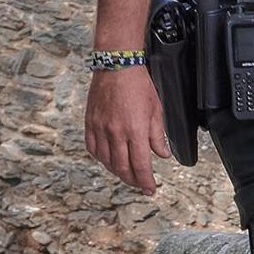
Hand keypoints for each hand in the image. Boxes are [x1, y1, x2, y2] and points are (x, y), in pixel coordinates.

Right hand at [84, 66, 169, 194]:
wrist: (117, 65)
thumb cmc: (138, 84)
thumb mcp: (156, 110)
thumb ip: (158, 135)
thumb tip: (162, 154)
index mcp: (135, 130)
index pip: (141, 165)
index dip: (146, 181)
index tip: (150, 188)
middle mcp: (116, 132)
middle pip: (122, 168)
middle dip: (133, 180)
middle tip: (140, 184)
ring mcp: (101, 128)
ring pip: (106, 161)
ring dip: (117, 172)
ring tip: (126, 173)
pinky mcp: (90, 122)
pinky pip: (92, 148)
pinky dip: (100, 158)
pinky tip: (107, 159)